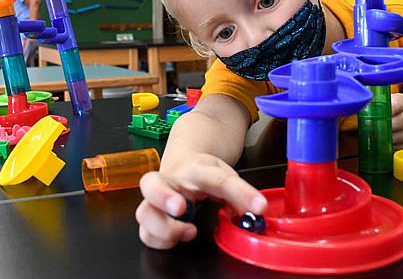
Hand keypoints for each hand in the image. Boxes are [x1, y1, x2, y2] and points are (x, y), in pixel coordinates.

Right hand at [136, 153, 266, 248]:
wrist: (183, 162)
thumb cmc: (203, 172)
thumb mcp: (226, 176)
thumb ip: (240, 194)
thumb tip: (257, 211)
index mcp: (195, 169)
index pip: (219, 179)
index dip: (239, 193)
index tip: (257, 206)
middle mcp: (171, 181)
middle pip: (152, 183)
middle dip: (163, 196)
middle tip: (181, 207)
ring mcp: (156, 199)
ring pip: (145, 212)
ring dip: (164, 226)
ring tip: (189, 231)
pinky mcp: (152, 216)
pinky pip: (146, 232)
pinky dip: (159, 239)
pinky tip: (176, 239)